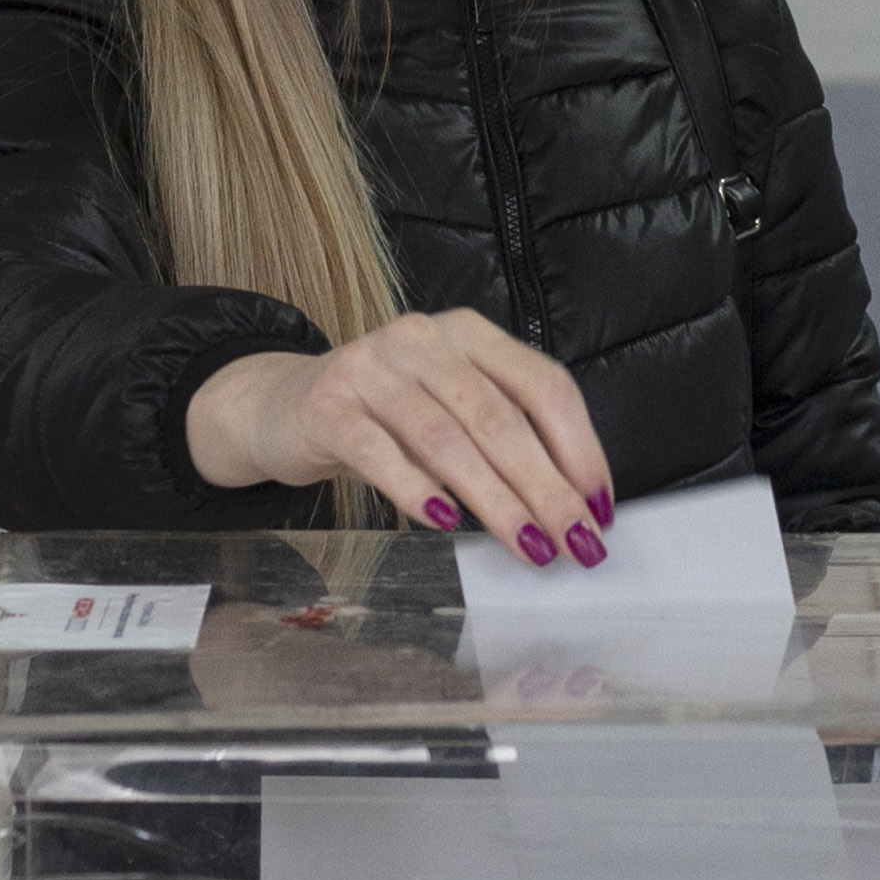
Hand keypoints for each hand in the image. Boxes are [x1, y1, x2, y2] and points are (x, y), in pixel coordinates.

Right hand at [183, 308, 613, 556]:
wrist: (281, 405)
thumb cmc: (384, 416)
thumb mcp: (449, 405)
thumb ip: (503, 433)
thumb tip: (573, 503)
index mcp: (469, 333)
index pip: (542, 384)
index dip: (579, 447)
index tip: (598, 506)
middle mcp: (424, 339)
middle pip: (500, 418)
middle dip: (547, 487)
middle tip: (575, 541)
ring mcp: (372, 368)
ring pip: (448, 439)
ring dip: (497, 500)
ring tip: (528, 546)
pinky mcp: (329, 405)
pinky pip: (380, 452)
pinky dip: (416, 489)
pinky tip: (443, 522)